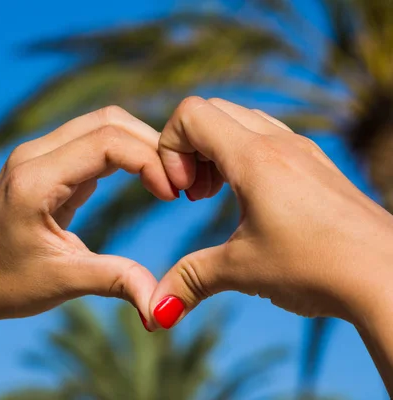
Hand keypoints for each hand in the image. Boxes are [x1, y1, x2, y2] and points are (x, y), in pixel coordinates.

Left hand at [0, 106, 177, 346]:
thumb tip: (162, 305)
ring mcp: (37, 155)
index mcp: (35, 180)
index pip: (107, 142)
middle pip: (108, 121)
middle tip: (179, 182)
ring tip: (166, 181)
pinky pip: (91, 144)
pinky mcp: (45, 164)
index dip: (150, 160)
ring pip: (101, 126)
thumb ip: (116, 282)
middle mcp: (34, 156)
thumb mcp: (63, 281)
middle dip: (151, 145)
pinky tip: (144, 181)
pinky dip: (123, 155)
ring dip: (138, 146)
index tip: (173, 195)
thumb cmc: (5, 283)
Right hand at [147, 97, 392, 330]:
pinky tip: (249, 201)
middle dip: (189, 148)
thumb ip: (190, 280)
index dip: (170, 148)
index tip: (180, 192)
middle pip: (213, 110)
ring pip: (242, 120)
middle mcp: (279, 143)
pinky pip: (268, 137)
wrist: (387, 279)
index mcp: (254, 158)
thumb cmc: (317, 268)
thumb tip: (157, 310)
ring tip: (216, 196)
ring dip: (216, 151)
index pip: (191, 114)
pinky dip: (243, 157)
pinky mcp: (317, 165)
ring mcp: (302, 150)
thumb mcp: (242, 272)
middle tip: (194, 194)